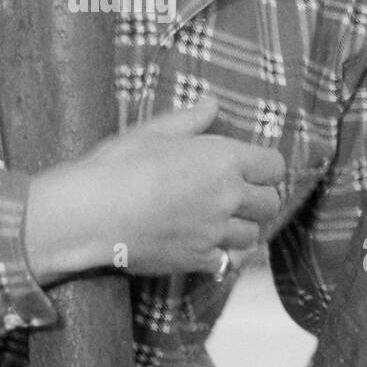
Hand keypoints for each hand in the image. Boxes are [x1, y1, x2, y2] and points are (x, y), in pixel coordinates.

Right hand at [24, 95, 284, 283]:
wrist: (92, 212)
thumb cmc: (119, 165)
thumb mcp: (153, 131)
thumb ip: (190, 119)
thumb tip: (212, 103)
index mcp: (224, 159)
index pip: (274, 166)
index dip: (265, 167)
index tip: (252, 168)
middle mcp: (228, 197)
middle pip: (269, 203)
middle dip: (258, 199)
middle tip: (239, 196)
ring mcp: (214, 232)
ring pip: (252, 236)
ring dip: (242, 228)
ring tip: (223, 221)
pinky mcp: (197, 260)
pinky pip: (228, 263)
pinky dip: (224, 256)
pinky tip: (209, 246)